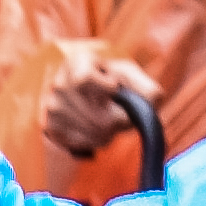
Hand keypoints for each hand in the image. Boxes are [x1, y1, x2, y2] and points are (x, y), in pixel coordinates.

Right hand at [36, 45, 158, 161]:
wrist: (88, 96)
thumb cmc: (114, 83)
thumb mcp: (132, 77)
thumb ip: (147, 88)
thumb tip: (154, 100)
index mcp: (78, 62)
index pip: (84, 79)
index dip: (104, 89)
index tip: (115, 88)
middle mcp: (59, 83)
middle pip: (96, 117)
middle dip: (117, 122)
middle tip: (120, 115)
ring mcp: (52, 106)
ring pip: (92, 133)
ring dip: (108, 134)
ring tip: (108, 121)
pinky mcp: (51, 126)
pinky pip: (82, 143)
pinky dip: (95, 141)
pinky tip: (95, 130)